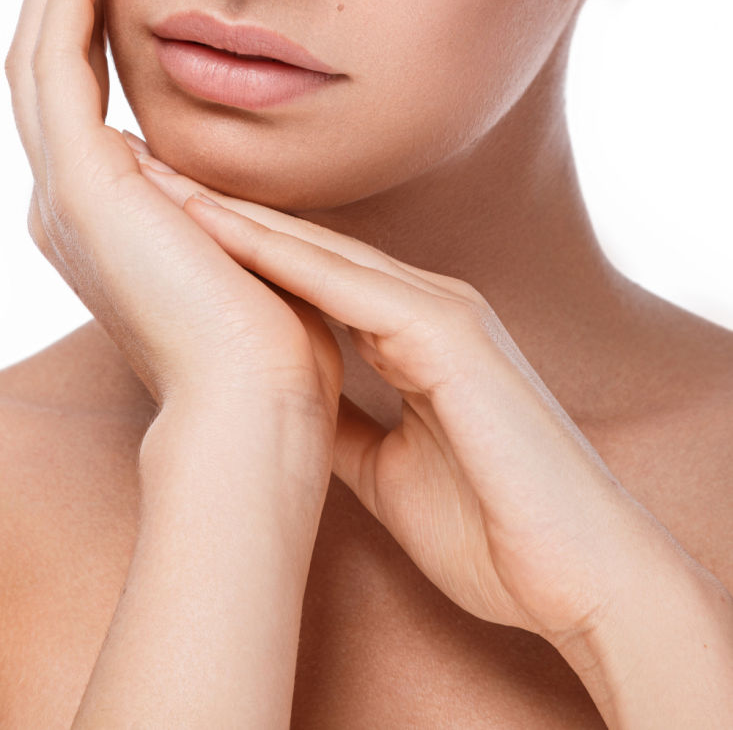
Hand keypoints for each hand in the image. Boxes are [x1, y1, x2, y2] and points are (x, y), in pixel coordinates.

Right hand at [4, 0, 342, 511]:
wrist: (261, 412)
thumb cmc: (273, 347)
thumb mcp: (244, 249)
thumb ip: (221, 205)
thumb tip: (231, 179)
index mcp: (109, 219)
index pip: (84, 95)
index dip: (89, 20)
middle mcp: (71, 204)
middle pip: (49, 64)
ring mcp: (67, 195)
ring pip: (39, 53)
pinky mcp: (82, 187)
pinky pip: (56, 64)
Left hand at [130, 153, 684, 648]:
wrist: (579, 574)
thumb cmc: (494, 529)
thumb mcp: (387, 471)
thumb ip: (345, 425)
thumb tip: (291, 409)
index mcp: (417, 337)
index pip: (315, 280)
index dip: (245, 254)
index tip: (173, 236)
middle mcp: (431, 307)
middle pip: (311, 250)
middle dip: (230, 217)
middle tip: (153, 181)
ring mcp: (446, 313)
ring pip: (325, 252)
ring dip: (242, 220)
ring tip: (166, 185)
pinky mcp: (452, 335)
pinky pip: (351, 286)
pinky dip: (284, 257)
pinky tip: (223, 231)